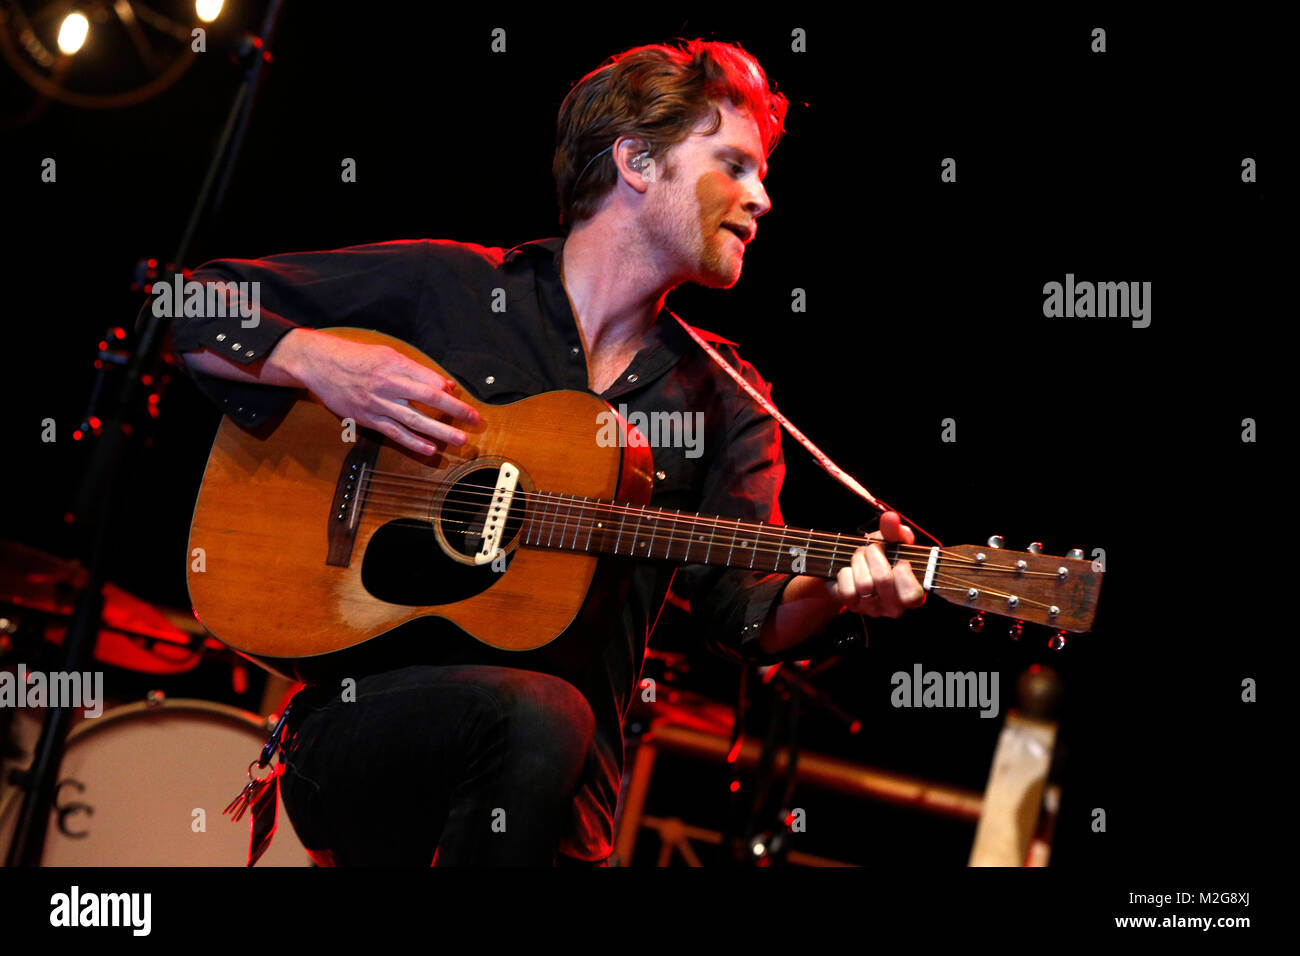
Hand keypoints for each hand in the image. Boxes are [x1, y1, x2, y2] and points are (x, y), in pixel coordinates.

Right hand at [268, 329, 478, 454]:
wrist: (320, 365)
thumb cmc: (355, 357)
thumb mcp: (387, 354)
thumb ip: (415, 369)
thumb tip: (444, 384)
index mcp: (396, 365)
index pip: (430, 380)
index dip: (449, 391)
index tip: (463, 399)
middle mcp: (388, 385)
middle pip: (429, 399)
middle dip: (455, 411)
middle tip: (474, 419)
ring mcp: (378, 404)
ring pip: (415, 421)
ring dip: (440, 432)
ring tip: (459, 439)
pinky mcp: (368, 419)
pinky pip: (394, 434)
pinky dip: (413, 443)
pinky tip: (429, 450)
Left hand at [825, 511, 925, 617]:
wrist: (857, 567)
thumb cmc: (882, 557)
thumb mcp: (892, 542)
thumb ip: (895, 530)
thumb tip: (890, 518)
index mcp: (911, 594)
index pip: (912, 595)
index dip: (904, 575)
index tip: (900, 560)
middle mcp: (893, 607)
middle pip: (883, 580)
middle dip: (874, 555)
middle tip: (873, 548)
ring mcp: (872, 609)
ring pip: (864, 584)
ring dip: (859, 561)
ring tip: (860, 556)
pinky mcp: (852, 606)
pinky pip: (846, 590)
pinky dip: (845, 573)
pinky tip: (850, 570)